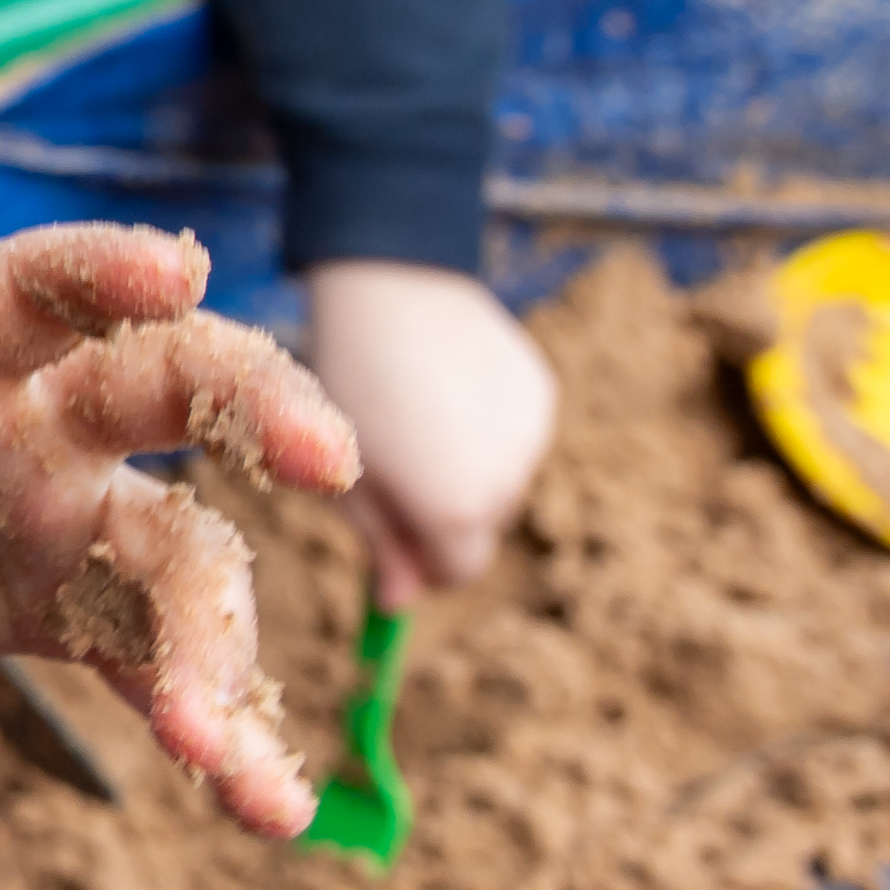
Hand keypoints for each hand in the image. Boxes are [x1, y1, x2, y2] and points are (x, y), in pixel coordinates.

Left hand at [0, 222, 361, 835]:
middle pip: (174, 391)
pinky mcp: (70, 611)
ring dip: (220, 647)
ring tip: (225, 747)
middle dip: (258, 411)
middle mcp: (49, 415)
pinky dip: (218, 740)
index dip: (106, 272)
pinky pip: (158, 672)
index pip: (44, 285)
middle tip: (332, 458)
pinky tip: (272, 809)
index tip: (181, 269)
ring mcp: (76, 515)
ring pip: (184, 564)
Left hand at [297, 258, 554, 597]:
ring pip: (498, 480)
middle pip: (480, 529)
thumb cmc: (350, 385)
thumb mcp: (347, 475)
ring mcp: (532, 436)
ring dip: (464, 466)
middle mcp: (509, 483)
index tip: (388, 524)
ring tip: (416, 411)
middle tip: (391, 459)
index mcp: (456, 513)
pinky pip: (513, 435)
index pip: (454, 572)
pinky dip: (485, 426)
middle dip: (441, 511)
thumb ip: (381, 546)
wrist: (391, 284)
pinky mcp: (542, 394)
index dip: (418, 557)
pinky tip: (446, 385)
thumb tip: (397, 604)